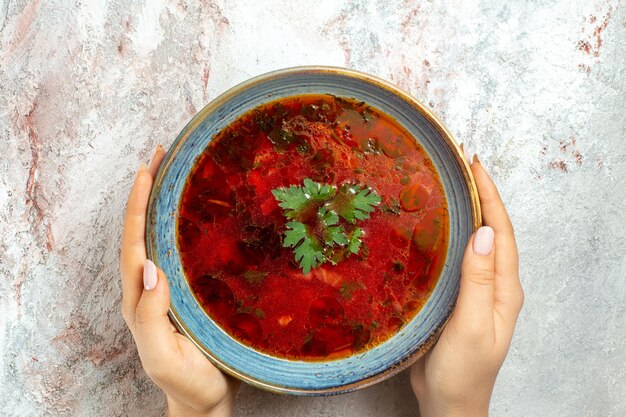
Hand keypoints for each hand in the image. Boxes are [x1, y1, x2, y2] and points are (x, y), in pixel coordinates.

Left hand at [120, 145, 239, 416]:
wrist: (205, 401)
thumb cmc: (187, 382)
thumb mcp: (163, 355)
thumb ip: (151, 314)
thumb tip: (149, 264)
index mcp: (139, 299)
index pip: (133, 242)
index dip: (137, 205)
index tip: (148, 169)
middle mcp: (148, 288)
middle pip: (141, 231)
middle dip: (146, 192)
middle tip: (161, 155)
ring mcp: (167, 289)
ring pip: (158, 237)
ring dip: (161, 202)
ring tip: (174, 171)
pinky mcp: (185, 292)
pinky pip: (178, 250)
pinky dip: (180, 224)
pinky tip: (194, 211)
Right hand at [410, 153, 523, 416]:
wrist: (450, 404)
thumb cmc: (463, 372)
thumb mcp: (470, 326)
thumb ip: (478, 281)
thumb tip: (484, 232)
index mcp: (505, 289)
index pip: (502, 233)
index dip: (490, 197)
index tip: (475, 164)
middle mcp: (495, 285)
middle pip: (492, 231)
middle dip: (481, 195)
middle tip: (461, 164)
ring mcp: (477, 291)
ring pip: (475, 242)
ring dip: (467, 211)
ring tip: (450, 184)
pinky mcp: (458, 297)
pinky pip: (458, 258)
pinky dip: (450, 234)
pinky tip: (435, 225)